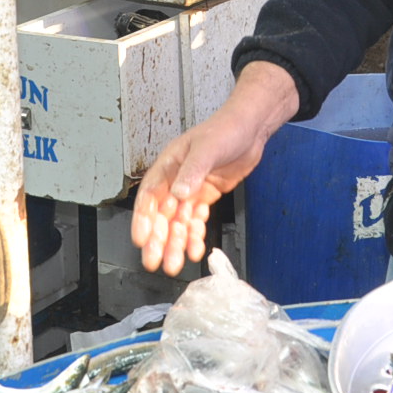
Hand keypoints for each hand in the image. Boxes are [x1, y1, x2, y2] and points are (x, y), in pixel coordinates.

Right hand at [131, 62, 298, 275]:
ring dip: (176, 243)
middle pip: (162, 215)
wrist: (251, 127)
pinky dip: (195, 235)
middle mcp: (176, 179)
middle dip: (158, 239)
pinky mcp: (205, 196)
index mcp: (169, 165)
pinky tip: (195, 250)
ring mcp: (191, 189)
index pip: (149, 196)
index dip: (143, 219)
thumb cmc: (226, 129)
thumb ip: (192, 171)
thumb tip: (178, 194)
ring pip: (178, 222)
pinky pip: (196, 220)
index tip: (141, 239)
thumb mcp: (208, 147)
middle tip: (154, 262)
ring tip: (174, 264)